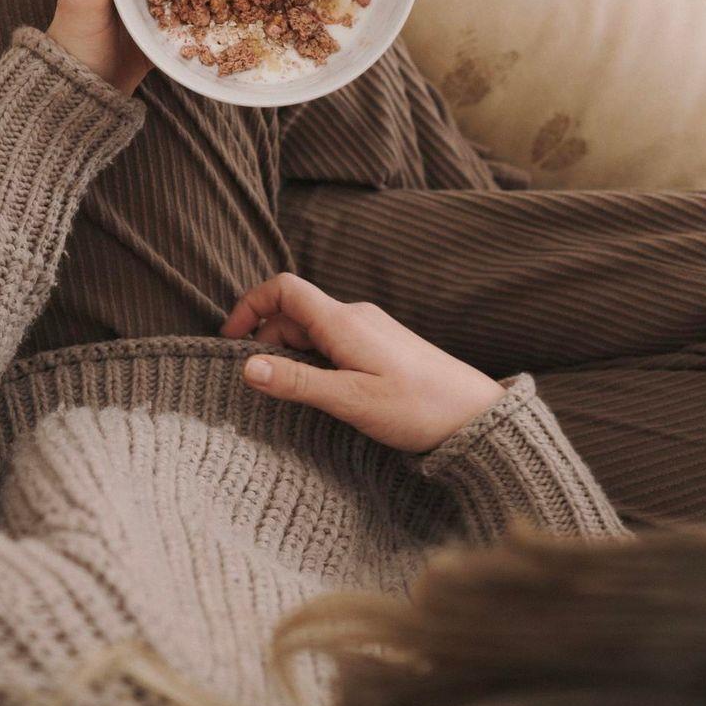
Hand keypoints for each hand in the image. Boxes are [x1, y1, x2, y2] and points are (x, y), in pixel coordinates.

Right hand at [223, 273, 505, 452]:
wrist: (475, 416)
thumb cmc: (418, 409)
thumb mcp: (351, 401)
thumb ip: (298, 382)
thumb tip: (247, 366)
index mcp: (344, 322)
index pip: (283, 289)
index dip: (249, 306)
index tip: (229, 341)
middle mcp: (354, 316)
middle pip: (293, 313)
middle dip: (267, 342)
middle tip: (257, 385)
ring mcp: (369, 330)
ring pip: (312, 331)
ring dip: (291, 356)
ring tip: (289, 397)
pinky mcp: (380, 346)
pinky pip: (333, 343)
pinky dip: (313, 362)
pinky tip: (321, 395)